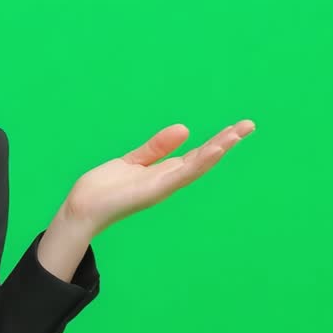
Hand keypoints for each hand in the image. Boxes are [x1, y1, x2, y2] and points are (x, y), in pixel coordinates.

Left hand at [60, 119, 255, 234]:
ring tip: (238, 132)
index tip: (237, 127)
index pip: (196, 154)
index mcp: (164, 173)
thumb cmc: (104, 188)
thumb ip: (156, 147)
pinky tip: (215, 149)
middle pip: (203, 158)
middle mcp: (168, 181)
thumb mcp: (133, 161)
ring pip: (198, 165)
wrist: (82, 208)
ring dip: (219, 149)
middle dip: (226, 142)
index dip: (217, 141)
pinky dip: (200, 162)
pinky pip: (182, 174)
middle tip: (249, 124)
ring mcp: (164, 186)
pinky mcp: (155, 189)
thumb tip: (184, 128)